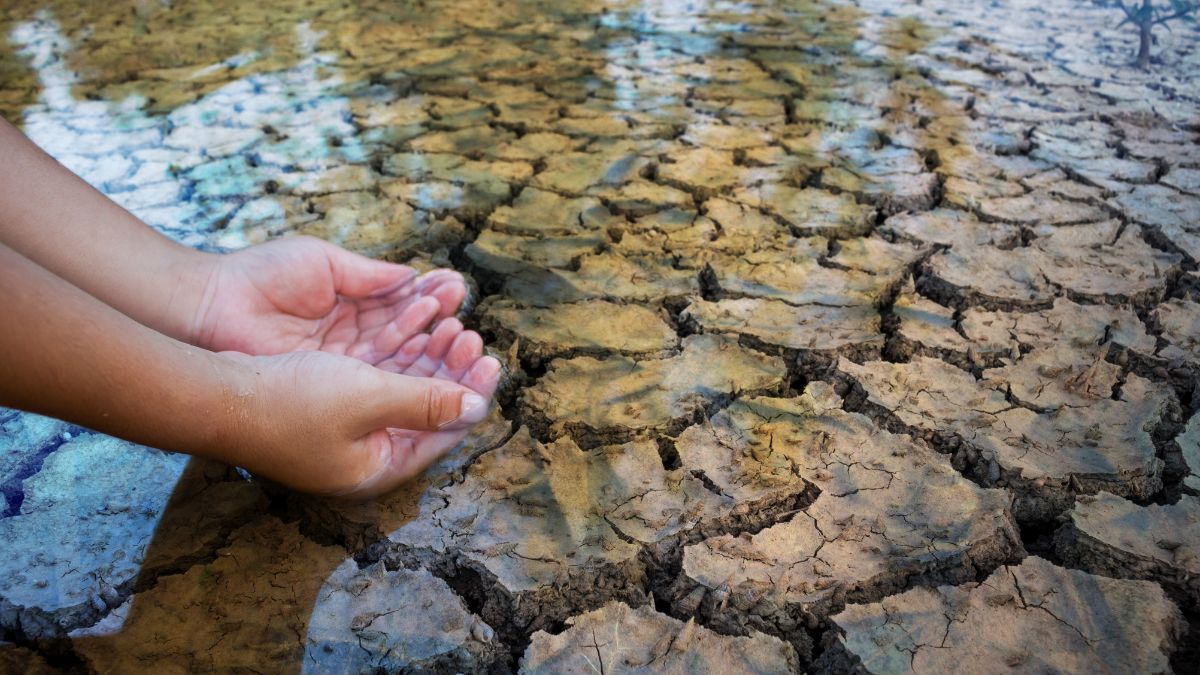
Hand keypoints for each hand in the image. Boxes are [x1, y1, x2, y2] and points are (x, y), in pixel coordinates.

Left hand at [191, 236, 467, 364]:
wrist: (212, 308)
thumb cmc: (260, 278)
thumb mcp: (323, 264)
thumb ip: (369, 276)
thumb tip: (414, 277)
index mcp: (351, 305)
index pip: (402, 306)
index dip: (431, 300)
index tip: (457, 289)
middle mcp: (352, 340)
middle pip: (408, 338)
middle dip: (440, 329)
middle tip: (466, 322)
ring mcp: (343, 366)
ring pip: (399, 362)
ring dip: (431, 351)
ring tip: (458, 336)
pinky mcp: (331, 388)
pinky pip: (378, 382)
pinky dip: (407, 371)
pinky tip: (432, 357)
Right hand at [222, 321, 500, 497]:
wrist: (214, 394)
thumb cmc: (289, 402)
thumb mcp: (368, 399)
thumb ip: (426, 402)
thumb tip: (477, 407)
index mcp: (379, 467)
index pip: (443, 433)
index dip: (471, 394)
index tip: (493, 360)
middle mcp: (365, 455)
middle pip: (426, 410)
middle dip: (450, 370)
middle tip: (471, 335)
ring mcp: (344, 433)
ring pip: (402, 389)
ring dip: (426, 356)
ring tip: (449, 323)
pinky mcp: (326, 407)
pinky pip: (376, 378)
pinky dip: (396, 353)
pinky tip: (412, 325)